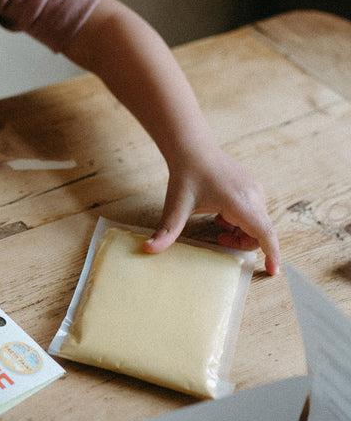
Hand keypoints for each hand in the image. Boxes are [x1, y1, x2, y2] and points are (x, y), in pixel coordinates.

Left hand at [142, 149, 280, 274]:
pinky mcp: (253, 188)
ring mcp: (255, 191)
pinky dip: (241, 222)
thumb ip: (166, 231)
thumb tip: (148, 249)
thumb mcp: (176, 206)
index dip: (271, 253)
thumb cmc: (186, 175)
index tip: (272, 272)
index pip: (264, 232)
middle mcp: (253, 196)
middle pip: (260, 233)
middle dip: (242, 243)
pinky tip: (222, 216)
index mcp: (239, 202)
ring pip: (258, 224)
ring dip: (240, 232)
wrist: (193, 148)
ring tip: (217, 225)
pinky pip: (255, 214)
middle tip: (219, 238)